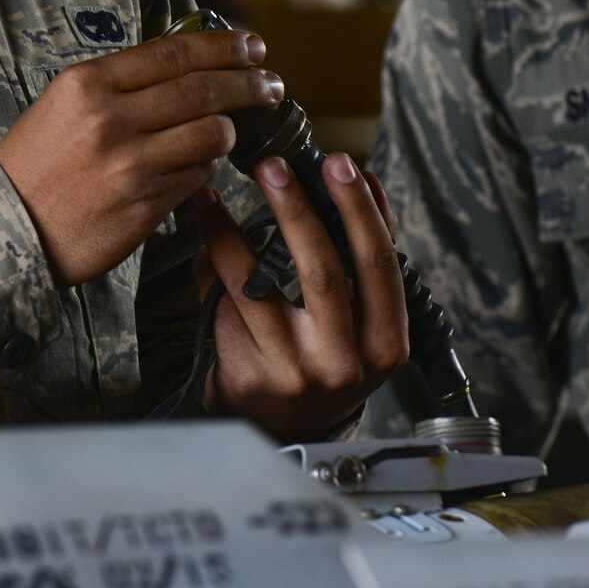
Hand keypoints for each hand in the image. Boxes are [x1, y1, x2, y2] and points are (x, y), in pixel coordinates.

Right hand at [0, 28, 280, 287]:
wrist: (6, 227)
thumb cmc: (37, 162)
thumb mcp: (64, 104)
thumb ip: (120, 83)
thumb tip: (188, 64)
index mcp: (88, 84)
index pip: (176, 52)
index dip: (225, 46)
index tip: (253, 46)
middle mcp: (111, 119)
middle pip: (203, 89)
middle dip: (249, 84)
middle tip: (272, 84)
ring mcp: (130, 165)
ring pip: (211, 135)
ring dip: (231, 130)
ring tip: (234, 129)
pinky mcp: (144, 206)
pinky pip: (198, 177)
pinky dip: (207, 168)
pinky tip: (201, 165)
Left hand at [190, 152, 407, 441]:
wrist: (286, 425)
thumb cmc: (330, 352)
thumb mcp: (364, 316)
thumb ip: (365, 251)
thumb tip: (361, 176)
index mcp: (386, 340)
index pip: (381, 264)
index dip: (361, 211)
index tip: (342, 162)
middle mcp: (346, 361)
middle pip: (325, 273)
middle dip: (299, 210)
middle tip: (275, 164)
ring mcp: (296, 372)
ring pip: (264, 286)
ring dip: (233, 230)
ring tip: (214, 188)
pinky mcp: (252, 374)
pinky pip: (229, 302)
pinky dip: (215, 254)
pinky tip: (203, 221)